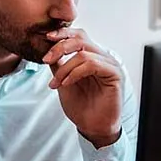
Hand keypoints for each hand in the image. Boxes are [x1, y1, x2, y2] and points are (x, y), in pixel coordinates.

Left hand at [42, 28, 122, 148]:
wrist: (92, 127)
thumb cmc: (81, 107)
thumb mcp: (63, 81)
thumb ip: (59, 65)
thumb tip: (48, 50)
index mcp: (92, 56)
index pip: (78, 36)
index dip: (63, 34)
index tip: (46, 38)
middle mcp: (103, 58)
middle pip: (81, 39)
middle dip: (60, 47)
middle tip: (46, 59)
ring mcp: (110, 65)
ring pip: (84, 53)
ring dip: (65, 67)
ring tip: (56, 82)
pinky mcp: (114, 75)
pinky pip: (92, 65)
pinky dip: (75, 73)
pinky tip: (67, 84)